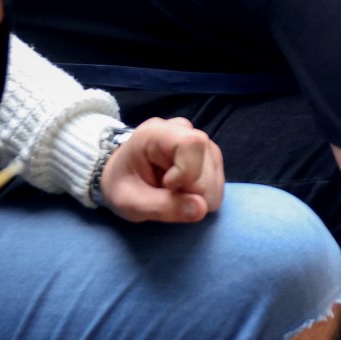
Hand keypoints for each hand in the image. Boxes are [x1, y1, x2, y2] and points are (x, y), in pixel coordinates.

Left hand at [101, 117, 224, 222]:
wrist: (123, 177)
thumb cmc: (121, 185)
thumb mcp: (131, 203)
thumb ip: (163, 207)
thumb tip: (202, 209)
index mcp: (157, 133)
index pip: (193, 144)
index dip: (187, 173)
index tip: (166, 186)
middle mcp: (184, 131)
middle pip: (207, 168)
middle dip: (191, 193)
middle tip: (164, 194)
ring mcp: (200, 142)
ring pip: (216, 178)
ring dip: (198, 197)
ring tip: (172, 193)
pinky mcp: (209, 156)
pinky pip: (218, 183)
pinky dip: (203, 196)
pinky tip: (183, 192)